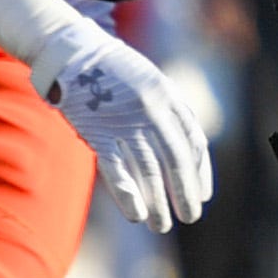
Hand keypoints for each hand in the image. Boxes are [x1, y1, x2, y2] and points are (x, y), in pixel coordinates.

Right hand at [30, 14, 213, 229]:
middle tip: (191, 217)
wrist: (74, 51)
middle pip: (176, 159)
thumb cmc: (115, 71)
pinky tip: (136, 214)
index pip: (194, 141)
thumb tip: (189, 149)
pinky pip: (117, 169)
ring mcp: (125, 121)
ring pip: (149, 170)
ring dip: (158, 202)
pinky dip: (128, 194)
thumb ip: (170, 111)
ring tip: (162, 225)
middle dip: (185, 192)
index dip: (201, 171)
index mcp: (169, 97)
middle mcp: (152, 109)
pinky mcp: (98, 132)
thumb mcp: (152, 81)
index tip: (204, 194)